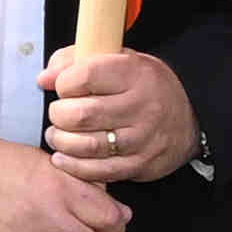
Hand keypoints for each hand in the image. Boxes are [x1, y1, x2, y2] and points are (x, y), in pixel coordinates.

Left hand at [36, 41, 196, 184]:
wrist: (187, 116)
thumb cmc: (141, 86)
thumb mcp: (117, 61)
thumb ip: (76, 60)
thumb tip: (44, 79)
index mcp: (135, 73)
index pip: (86, 76)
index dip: (64, 82)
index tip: (63, 87)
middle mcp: (142, 105)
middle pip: (82, 114)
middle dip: (59, 115)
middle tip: (58, 114)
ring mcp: (143, 138)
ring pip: (87, 145)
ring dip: (61, 141)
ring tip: (57, 134)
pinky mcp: (141, 164)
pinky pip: (98, 171)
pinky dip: (73, 166)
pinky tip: (63, 157)